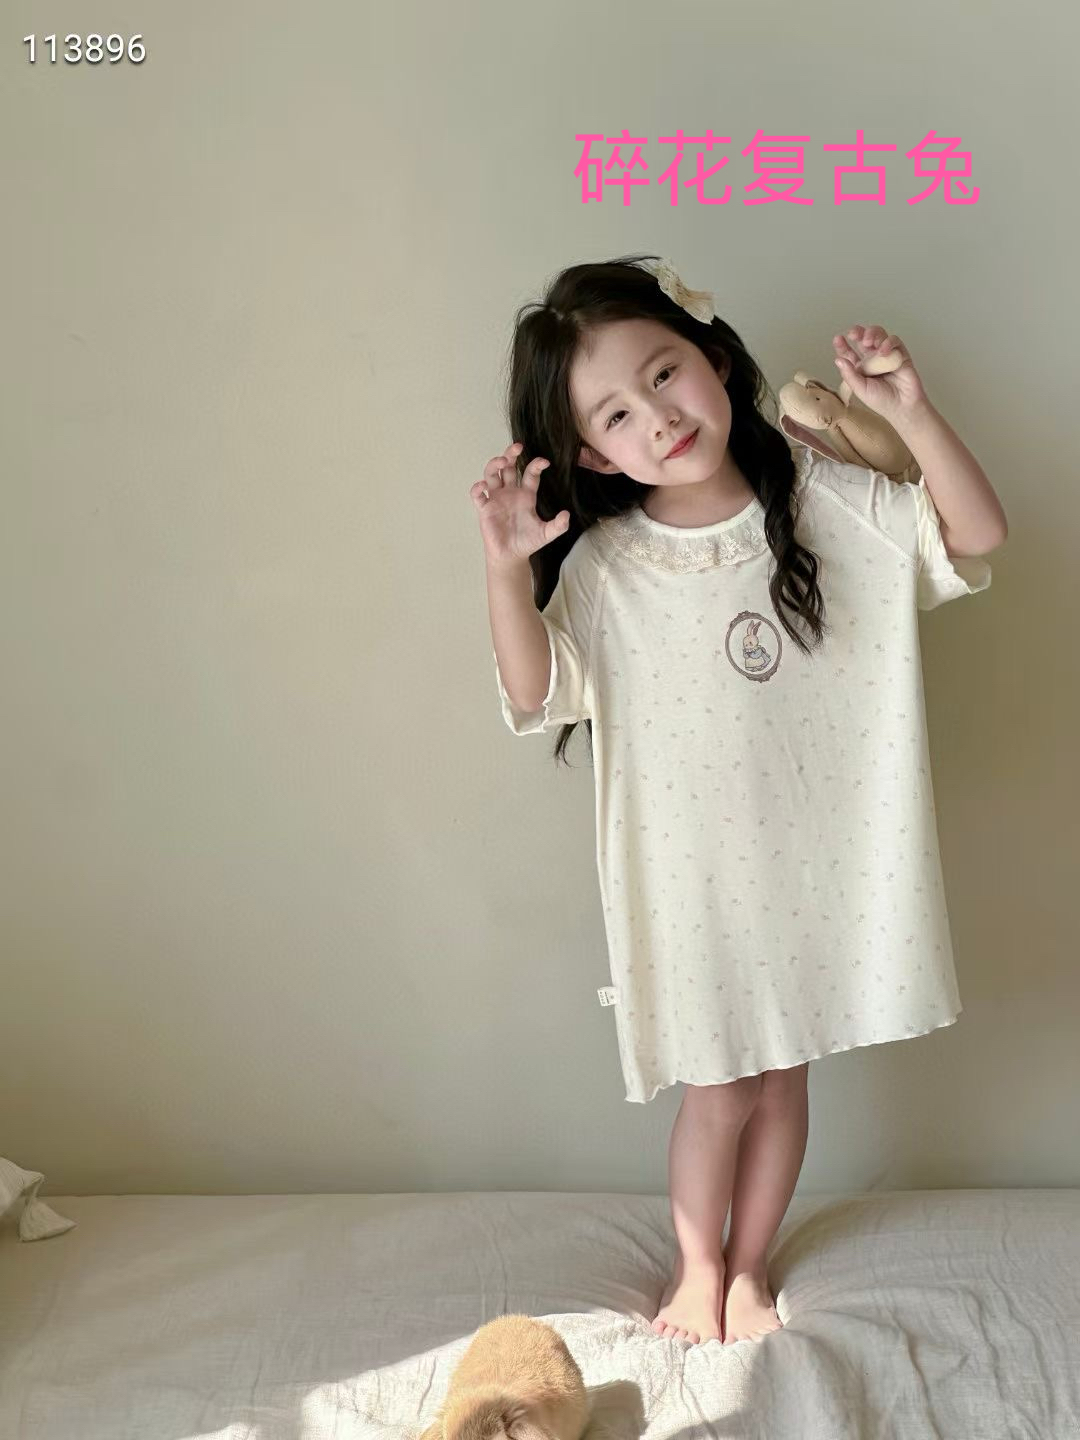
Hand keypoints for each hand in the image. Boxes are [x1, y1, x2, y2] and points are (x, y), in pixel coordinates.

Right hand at [469, 441, 569, 568]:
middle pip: (508, 467)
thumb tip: (567, 515)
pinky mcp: (485, 509)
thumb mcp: (546, 534)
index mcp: (526, 495)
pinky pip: (477, 495)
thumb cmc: (527, 542)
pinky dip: (477, 488)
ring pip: (491, 474)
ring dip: (494, 464)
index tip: (543, 462)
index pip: (530, 474)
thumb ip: (558, 525)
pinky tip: (483, 486)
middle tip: (517, 446)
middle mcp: (510, 492)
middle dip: (511, 454)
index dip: (536, 465)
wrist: (512, 556)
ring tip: (501, 461)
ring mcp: (496, 499)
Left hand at [832, 324, 930, 425]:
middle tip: (853, 334)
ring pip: (879, 335)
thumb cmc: (881, 400)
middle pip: (863, 338)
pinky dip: (888, 343)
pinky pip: (894, 341)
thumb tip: (838, 360)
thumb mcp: (861, 389)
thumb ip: (850, 375)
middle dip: (857, 332)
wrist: (903, 406)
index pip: (849, 352)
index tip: (837, 339)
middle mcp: (872, 359)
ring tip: (869, 342)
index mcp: (860, 367)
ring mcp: (886, 354)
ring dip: (872, 334)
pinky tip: (883, 351)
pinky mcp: (900, 353)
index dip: (842, 345)